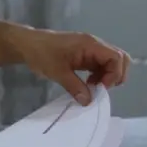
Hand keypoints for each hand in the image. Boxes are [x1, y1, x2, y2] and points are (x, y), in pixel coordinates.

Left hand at [13, 29, 129, 104]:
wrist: (27, 45)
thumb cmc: (42, 54)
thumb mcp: (58, 72)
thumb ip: (74, 87)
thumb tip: (88, 101)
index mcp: (91, 45)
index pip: (116, 57)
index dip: (114, 74)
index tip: (101, 88)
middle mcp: (94, 45)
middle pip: (119, 58)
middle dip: (115, 75)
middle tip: (101, 89)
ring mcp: (90, 50)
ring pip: (110, 63)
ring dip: (106, 77)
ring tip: (93, 88)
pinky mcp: (84, 56)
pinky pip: (99, 65)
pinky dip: (98, 76)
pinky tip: (88, 84)